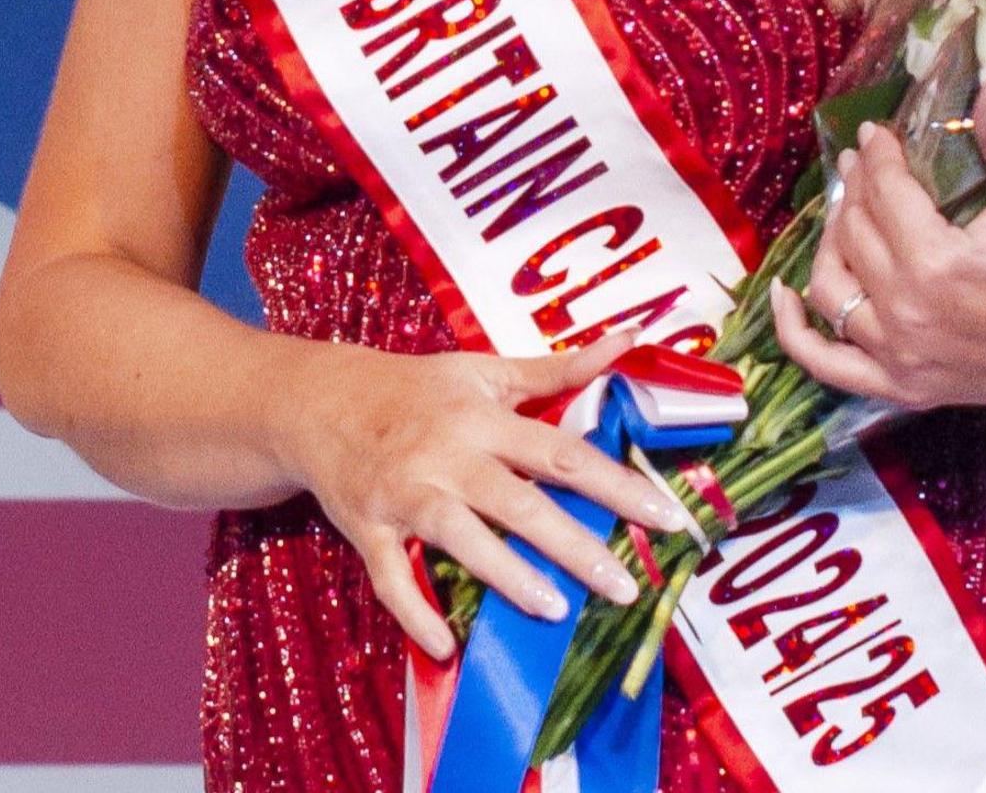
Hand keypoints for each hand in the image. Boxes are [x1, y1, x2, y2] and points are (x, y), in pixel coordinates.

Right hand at [270, 336, 693, 659]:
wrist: (320, 399)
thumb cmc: (416, 390)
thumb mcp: (485, 370)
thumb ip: (558, 369)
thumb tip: (628, 341)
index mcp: (482, 417)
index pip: (562, 453)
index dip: (617, 485)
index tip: (665, 517)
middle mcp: (447, 454)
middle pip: (518, 503)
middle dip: (575, 546)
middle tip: (624, 587)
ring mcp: (404, 493)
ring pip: (459, 537)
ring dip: (506, 575)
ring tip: (554, 611)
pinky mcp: (367, 527)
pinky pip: (391, 576)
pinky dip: (415, 611)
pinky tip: (447, 645)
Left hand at [771, 109, 985, 412]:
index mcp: (938, 263)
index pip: (886, 194)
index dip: (877, 156)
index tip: (874, 133)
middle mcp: (907, 312)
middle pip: (856, 233)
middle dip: (856, 187)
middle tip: (860, 160)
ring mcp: (898, 355)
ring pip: (832, 288)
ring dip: (828, 242)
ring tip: (843, 210)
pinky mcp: (899, 385)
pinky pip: (827, 364)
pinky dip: (795, 332)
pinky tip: (783, 293)